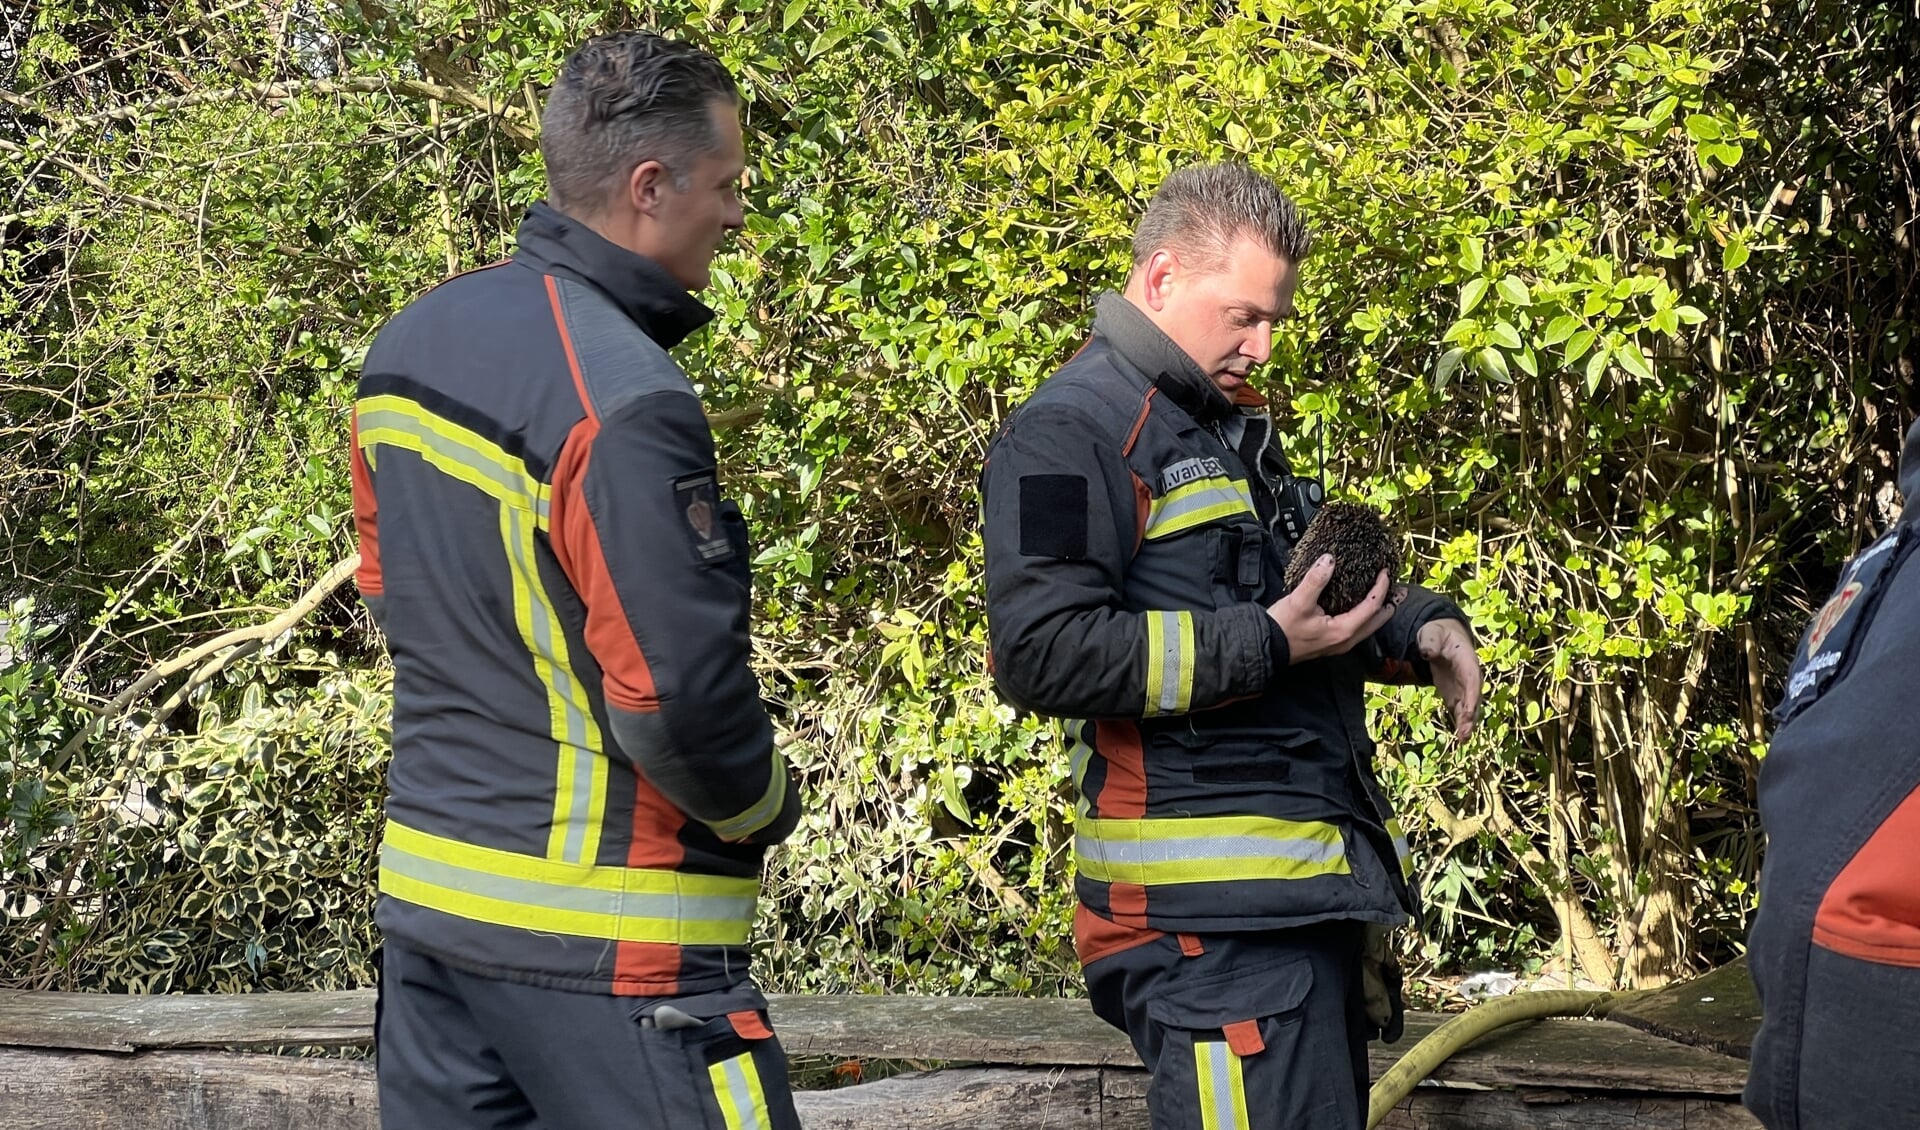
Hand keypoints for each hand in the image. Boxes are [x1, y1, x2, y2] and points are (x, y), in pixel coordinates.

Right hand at [1268, 556, 1394, 663]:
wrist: (1267, 647)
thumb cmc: (1282, 629)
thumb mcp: (1299, 601)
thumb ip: (1316, 580)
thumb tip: (1330, 560)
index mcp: (1343, 631)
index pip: (1372, 607)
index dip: (1381, 588)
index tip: (1385, 572)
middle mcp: (1345, 640)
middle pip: (1377, 621)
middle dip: (1389, 604)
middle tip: (1399, 590)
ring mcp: (1339, 643)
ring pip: (1369, 627)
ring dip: (1379, 612)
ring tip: (1386, 598)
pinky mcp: (1331, 642)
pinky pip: (1357, 628)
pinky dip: (1366, 616)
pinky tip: (1361, 607)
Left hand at [1418, 618, 1481, 741]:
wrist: (1444, 639)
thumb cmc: (1438, 634)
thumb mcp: (1432, 633)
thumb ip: (1430, 642)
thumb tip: (1427, 652)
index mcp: (1467, 660)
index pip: (1472, 680)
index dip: (1471, 696)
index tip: (1468, 711)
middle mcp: (1470, 677)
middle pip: (1473, 698)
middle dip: (1470, 715)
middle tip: (1465, 732)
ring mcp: (1464, 688)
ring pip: (1469, 708)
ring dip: (1466, 724)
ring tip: (1463, 740)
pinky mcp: (1456, 695)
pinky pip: (1460, 711)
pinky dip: (1460, 724)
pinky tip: (1460, 739)